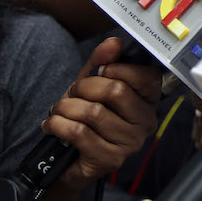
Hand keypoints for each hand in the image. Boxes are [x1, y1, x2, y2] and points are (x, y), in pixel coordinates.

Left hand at [42, 38, 160, 196]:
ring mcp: (131, 142)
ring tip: (59, 111)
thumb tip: (114, 42)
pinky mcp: (111, 159)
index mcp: (149, 99)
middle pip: (116, 91)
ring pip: (94, 113)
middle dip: (84, 88)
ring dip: (66, 108)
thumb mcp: (93, 84)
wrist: (69, 158)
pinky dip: (58, 125)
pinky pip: (80, 133)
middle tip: (72, 93)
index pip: (145, 76)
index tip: (99, 72)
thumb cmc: (86, 118)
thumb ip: (102, 61)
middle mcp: (146, 121)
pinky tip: (52, 125)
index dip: (115, 69)